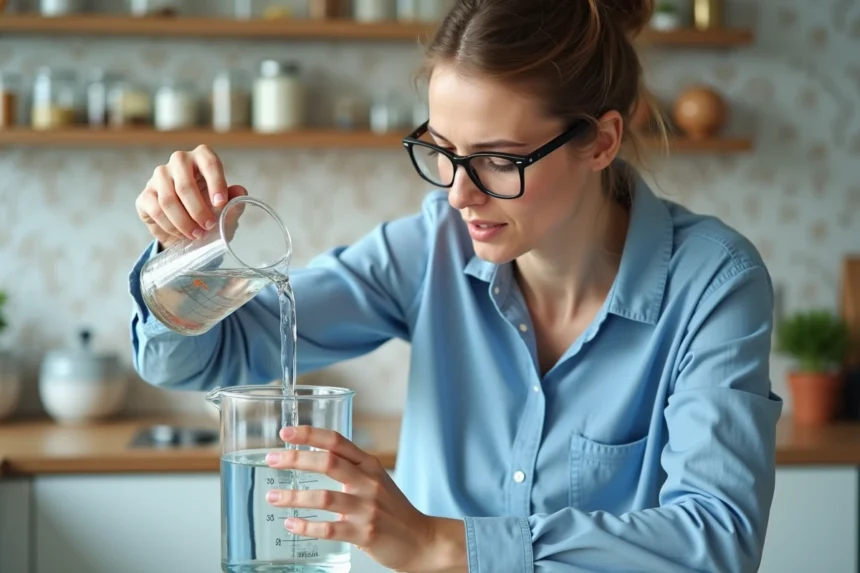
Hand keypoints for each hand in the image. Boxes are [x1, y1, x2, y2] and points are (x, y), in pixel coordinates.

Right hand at [135, 144, 247, 246]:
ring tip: (197, 235)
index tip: (221, 204)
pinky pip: (155, 210)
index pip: (209, 162)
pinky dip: (170, 226)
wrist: (185, 230)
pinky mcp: (145, 195)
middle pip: (185, 184)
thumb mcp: (226, 210)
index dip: (216, 183)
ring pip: (168, 199)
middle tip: (208, 226)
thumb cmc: (209, 211)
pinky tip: (181, 234)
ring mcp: (159, 176)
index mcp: (201, 158)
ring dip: (184, 222)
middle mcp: (179, 161)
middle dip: (198, 210)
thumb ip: (235, 201)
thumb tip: (240, 192)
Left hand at [265, 426, 468, 572]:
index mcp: (369, 464)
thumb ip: (350, 468)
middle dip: (296, 458)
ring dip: (294, 496)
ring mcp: (367, 508)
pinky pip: (329, 529)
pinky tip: (292, 524)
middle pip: (328, 462)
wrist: (421, 539)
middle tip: (271, 459)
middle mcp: (368, 482)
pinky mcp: (364, 533)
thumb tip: (313, 456)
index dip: (310, 434)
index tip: (287, 432)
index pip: (337, 441)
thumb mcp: (376, 480)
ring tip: (273, 496)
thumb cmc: (393, 509)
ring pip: (324, 497)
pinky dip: (307, 526)